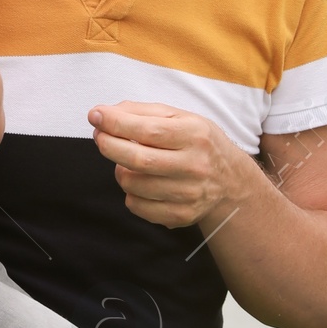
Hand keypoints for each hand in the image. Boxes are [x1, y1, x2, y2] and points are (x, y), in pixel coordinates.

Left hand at [88, 100, 254, 228]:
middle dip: (109, 145)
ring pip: (133, 185)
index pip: (147, 130)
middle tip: (100, 136)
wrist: (230, 181)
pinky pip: (137, 206)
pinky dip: (130, 192)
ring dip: (120, 170)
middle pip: (138, 160)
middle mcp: (194, 165)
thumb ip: (142, 112)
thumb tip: (104, 114)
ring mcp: (189, 194)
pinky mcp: (181, 215)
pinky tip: (140, 182)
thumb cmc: (197, 142)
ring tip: (128, 162)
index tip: (96, 116)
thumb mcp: (179, 118)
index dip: (116, 123)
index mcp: (194, 135)